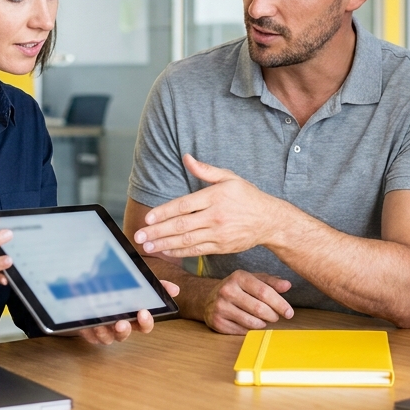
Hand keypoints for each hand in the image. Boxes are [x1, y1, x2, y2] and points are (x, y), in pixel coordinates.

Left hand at [77, 280, 180, 344]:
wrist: (91, 292)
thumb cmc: (120, 291)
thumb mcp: (140, 285)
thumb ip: (158, 286)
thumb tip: (175, 290)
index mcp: (134, 318)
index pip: (144, 326)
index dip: (146, 322)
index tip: (144, 312)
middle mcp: (121, 326)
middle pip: (126, 334)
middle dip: (125, 330)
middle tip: (123, 323)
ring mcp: (106, 331)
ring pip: (108, 338)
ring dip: (106, 331)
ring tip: (104, 322)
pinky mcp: (90, 332)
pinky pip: (91, 336)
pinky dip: (91, 330)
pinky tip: (91, 323)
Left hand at [133, 155, 288, 257]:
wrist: (269, 220)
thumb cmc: (248, 196)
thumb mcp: (229, 177)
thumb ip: (206, 170)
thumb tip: (187, 157)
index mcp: (215, 196)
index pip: (183, 205)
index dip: (163, 212)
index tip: (148, 218)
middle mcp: (215, 216)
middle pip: (181, 225)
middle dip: (157, 232)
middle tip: (139, 236)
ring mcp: (218, 233)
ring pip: (186, 240)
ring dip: (164, 244)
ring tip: (148, 246)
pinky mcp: (221, 247)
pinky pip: (196, 250)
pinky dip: (180, 251)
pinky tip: (166, 251)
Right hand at [202, 270, 293, 334]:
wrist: (209, 298)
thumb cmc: (237, 288)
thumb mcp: (253, 280)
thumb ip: (271, 282)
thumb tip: (287, 286)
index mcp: (238, 277)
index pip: (264, 292)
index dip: (280, 304)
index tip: (289, 312)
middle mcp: (227, 290)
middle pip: (259, 309)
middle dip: (273, 315)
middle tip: (276, 316)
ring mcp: (220, 307)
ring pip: (251, 322)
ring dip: (263, 323)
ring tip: (264, 319)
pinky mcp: (217, 322)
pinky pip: (242, 331)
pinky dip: (251, 329)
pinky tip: (251, 323)